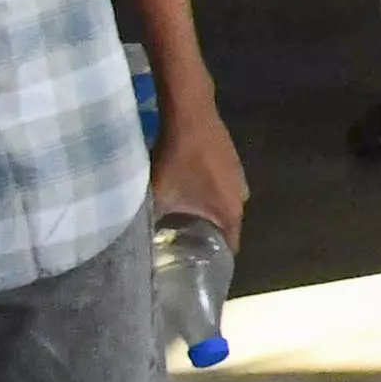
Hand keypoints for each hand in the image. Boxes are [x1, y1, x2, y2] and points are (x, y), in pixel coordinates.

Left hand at [151, 100, 250, 248]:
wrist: (191, 113)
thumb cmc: (178, 157)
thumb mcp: (159, 194)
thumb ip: (151, 221)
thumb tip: (138, 242)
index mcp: (230, 212)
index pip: (228, 248)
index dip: (211, 261)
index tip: (193, 268)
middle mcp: (242, 198)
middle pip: (224, 227)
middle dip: (204, 237)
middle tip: (179, 244)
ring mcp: (239, 178)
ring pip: (222, 207)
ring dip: (205, 214)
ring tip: (179, 219)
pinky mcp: (232, 162)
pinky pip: (220, 189)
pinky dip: (206, 195)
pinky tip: (186, 192)